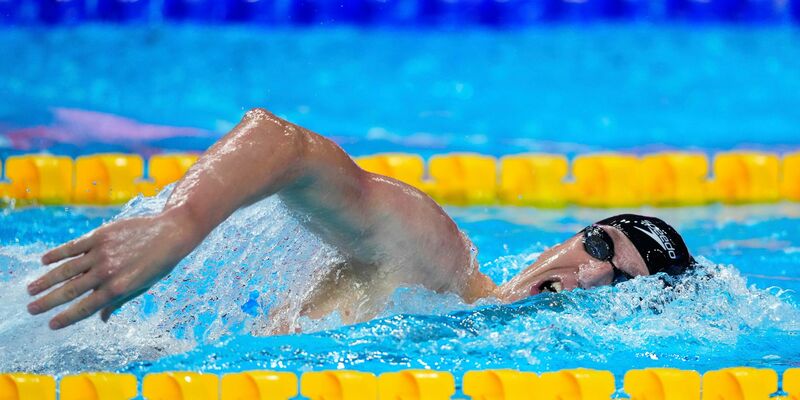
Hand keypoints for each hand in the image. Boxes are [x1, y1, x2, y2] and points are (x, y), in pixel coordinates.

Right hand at [27, 208, 198, 329]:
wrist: (171, 233)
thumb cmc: (158, 264)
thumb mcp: (142, 287)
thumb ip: (118, 301)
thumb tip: (101, 319)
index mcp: (118, 288)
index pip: (85, 307)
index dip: (67, 317)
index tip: (51, 325)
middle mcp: (107, 271)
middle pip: (70, 290)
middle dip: (48, 302)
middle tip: (30, 310)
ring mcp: (102, 252)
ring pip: (66, 269)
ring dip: (46, 280)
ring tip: (30, 289)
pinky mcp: (101, 235)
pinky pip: (73, 246)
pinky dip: (57, 254)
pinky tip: (44, 261)